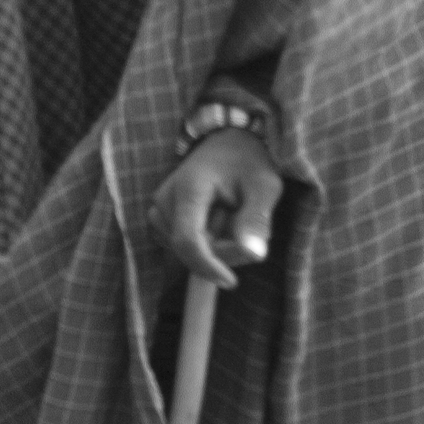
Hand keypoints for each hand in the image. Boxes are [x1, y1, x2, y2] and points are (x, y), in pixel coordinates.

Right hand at [147, 126, 278, 287]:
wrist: (226, 142)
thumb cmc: (248, 162)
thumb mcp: (265, 184)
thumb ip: (257, 217)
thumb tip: (253, 255)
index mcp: (189, 188)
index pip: (188, 240)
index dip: (208, 266)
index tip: (231, 281)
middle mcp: (164, 200)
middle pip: (191, 250)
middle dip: (225, 251)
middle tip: (251, 227)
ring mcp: (158, 210)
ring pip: (188, 251)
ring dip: (218, 245)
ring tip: (234, 215)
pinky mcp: (159, 218)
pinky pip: (184, 246)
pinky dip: (207, 242)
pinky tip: (220, 220)